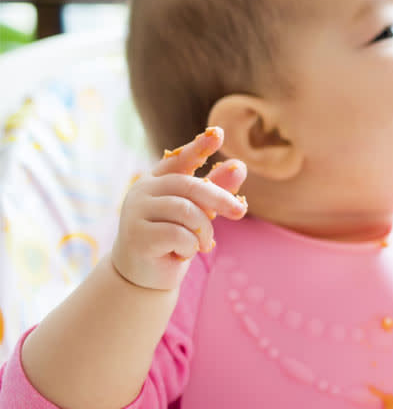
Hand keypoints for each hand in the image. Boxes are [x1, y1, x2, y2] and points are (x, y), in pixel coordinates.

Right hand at [111, 127, 249, 291]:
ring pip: (187, 212)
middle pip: (191, 187)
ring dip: (204, 231)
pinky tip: (182, 253)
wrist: (144, 274)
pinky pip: (178, 235)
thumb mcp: (197, 212)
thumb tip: (239, 166)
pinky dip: (190, 246)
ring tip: (201, 244)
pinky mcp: (136, 235)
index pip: (179, 160)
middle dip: (220, 199)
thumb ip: (215, 189)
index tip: (218, 134)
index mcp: (157, 180)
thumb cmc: (173, 237)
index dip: (199, 148)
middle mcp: (142, 190)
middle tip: (240, 212)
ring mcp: (136, 212)